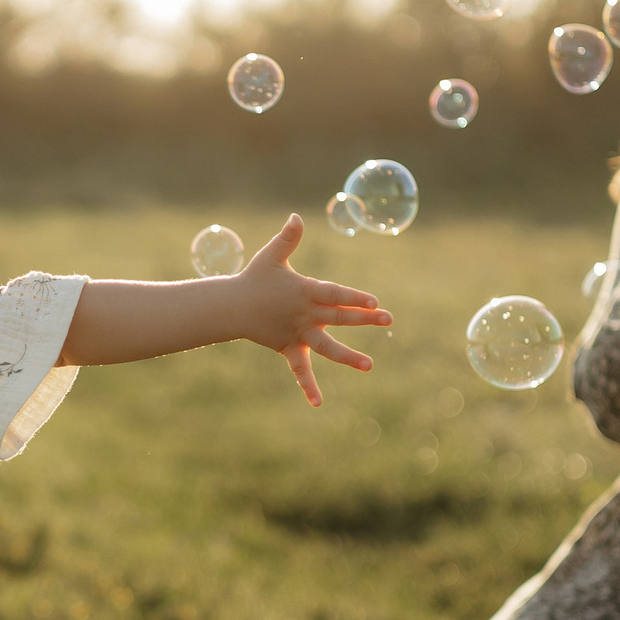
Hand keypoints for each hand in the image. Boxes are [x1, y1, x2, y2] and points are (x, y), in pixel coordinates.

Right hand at [236, 214, 390, 405]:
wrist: (231, 307)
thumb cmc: (254, 279)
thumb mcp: (271, 256)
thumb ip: (288, 238)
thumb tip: (297, 216)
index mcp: (305, 291)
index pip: (334, 294)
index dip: (354, 298)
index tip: (374, 302)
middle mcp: (304, 314)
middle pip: (339, 317)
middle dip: (364, 318)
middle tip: (388, 320)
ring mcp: (297, 334)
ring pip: (326, 347)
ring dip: (348, 356)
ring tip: (369, 365)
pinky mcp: (288, 348)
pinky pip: (300, 369)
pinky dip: (308, 386)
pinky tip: (318, 402)